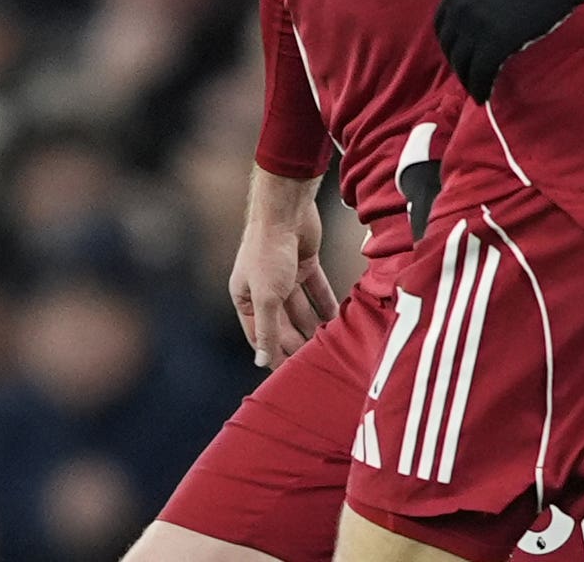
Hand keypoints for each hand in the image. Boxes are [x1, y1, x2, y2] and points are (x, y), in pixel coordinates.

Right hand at [229, 200, 340, 368]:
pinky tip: (338, 320)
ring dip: (313, 326)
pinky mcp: (305, 263)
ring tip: (329, 346)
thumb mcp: (266, 296)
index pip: (259, 335)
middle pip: (282, 323)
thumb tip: (261, 362)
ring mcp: (285, 276)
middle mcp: (263, 288)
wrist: (285, 209)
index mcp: (245, 297)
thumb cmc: (267, 251)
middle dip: (297, 342)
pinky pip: (316, 290)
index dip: (273, 353)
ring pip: (301, 308)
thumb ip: (267, 330)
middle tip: (315, 362)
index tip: (290, 374)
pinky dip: (326, 303)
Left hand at [433, 0, 583, 102]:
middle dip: (460, 66)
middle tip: (470, 78)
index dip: (451, 47)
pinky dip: (480, 88)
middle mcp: (461, 9)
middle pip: (452, 49)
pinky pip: (481, 73)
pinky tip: (485, 96)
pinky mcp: (496, 42)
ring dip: (468, 81)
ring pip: (463, 65)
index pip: (442, 29)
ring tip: (477, 90)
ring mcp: (477, 26)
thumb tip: (473, 24)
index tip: (461, 57)